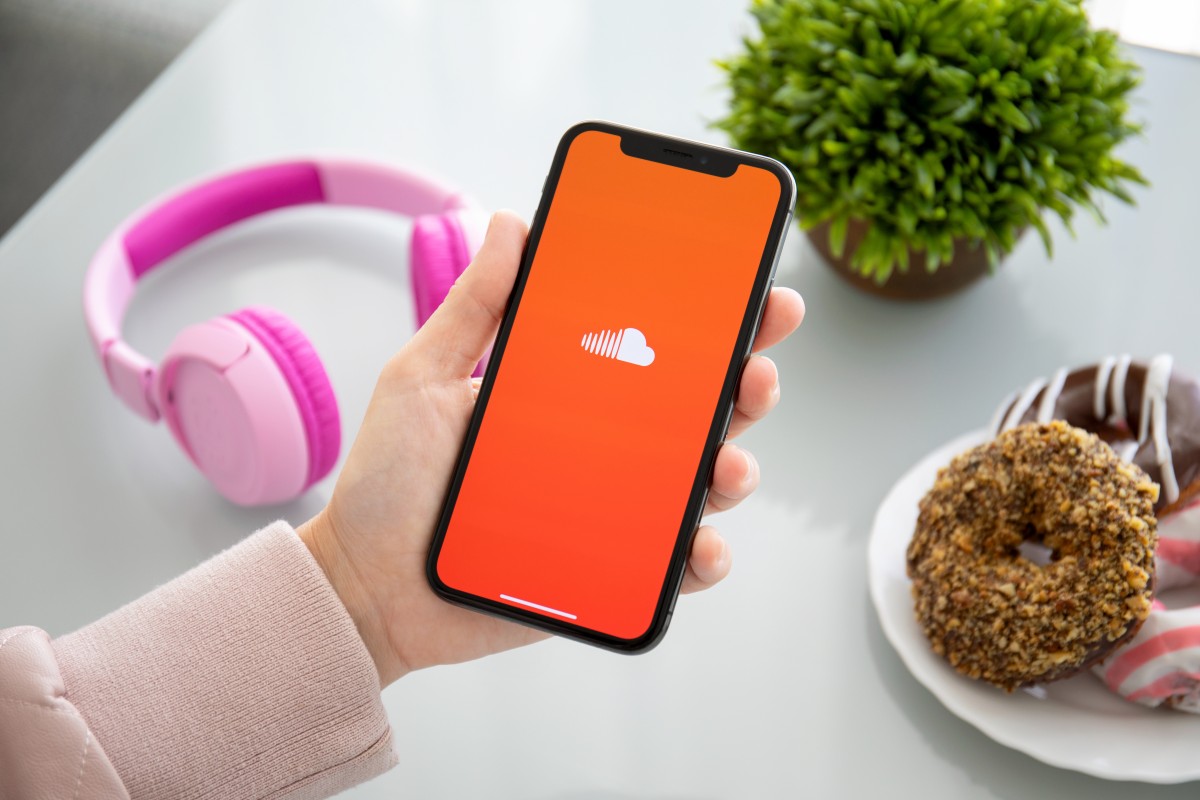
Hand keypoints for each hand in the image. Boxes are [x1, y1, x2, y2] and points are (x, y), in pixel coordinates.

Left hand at [298, 210, 803, 685]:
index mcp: (569, 393)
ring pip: (698, 485)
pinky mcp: (607, 572)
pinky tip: (701, 547)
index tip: (750, 285)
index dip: (710, 319)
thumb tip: (510, 223)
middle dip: (746, 382)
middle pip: (696, 410)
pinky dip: (700, 558)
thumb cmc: (389, 482)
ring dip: (732, 470)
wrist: (367, 585)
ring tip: (728, 465)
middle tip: (756, 366)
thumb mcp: (422, 377)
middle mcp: (602, 447)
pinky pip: (670, 566)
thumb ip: (473, 305)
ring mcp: (609, 509)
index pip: (653, 347)